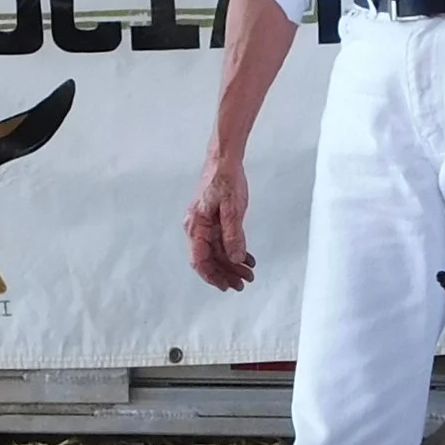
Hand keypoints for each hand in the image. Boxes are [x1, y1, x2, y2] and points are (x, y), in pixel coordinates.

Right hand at [186, 154, 255, 290]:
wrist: (224, 159)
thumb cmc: (225, 178)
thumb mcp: (233, 208)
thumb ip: (234, 235)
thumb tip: (235, 258)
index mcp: (197, 226)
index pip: (200, 260)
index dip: (213, 276)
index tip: (226, 286)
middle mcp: (197, 227)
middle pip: (209, 259)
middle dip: (226, 273)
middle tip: (242, 284)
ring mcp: (204, 224)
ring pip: (216, 252)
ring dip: (231, 264)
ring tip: (247, 273)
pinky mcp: (213, 220)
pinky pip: (221, 241)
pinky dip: (233, 251)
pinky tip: (245, 258)